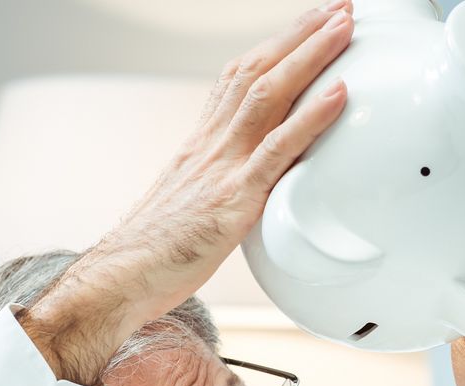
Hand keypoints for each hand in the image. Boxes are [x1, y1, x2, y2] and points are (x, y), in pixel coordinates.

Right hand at [22, 1, 354, 384]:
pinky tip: (339, 93)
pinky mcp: (232, 200)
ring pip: (268, 94)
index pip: (240, 76)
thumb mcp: (192, 203)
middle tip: (340, 5)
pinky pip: (276, 150)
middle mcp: (211, 144)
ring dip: (310, 54)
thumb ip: (223, 182)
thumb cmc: (155, 251)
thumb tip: (253, 182)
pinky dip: (311, 117)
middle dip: (301, 33)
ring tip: (345, 26)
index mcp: (202, 143)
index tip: (309, 22)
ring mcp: (220, 168)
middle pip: (258, 70)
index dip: (276, 45)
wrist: (119, 279)